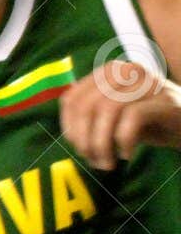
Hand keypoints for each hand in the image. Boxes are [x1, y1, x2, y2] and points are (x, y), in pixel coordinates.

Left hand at [59, 61, 180, 170]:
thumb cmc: (147, 123)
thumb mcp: (112, 118)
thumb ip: (88, 118)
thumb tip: (69, 135)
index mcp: (108, 72)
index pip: (71, 99)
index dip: (69, 129)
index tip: (80, 150)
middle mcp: (127, 71)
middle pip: (86, 106)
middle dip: (84, 140)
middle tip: (94, 161)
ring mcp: (147, 83)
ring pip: (107, 111)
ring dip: (102, 144)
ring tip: (108, 163)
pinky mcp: (164, 99)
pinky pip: (132, 118)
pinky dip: (124, 141)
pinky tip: (127, 154)